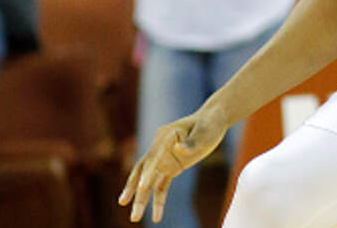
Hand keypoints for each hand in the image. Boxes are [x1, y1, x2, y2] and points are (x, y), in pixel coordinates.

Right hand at [118, 107, 226, 222]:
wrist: (214, 119)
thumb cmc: (210, 123)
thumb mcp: (205, 131)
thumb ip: (192, 141)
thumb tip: (180, 149)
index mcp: (166, 136)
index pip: (154, 156)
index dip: (148, 171)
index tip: (143, 186)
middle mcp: (160, 147)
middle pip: (143, 169)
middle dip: (133, 187)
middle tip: (122, 202)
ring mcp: (164, 158)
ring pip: (149, 181)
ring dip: (141, 198)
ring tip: (134, 218)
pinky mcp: (171, 166)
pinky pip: (162, 185)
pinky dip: (158, 200)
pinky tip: (156, 216)